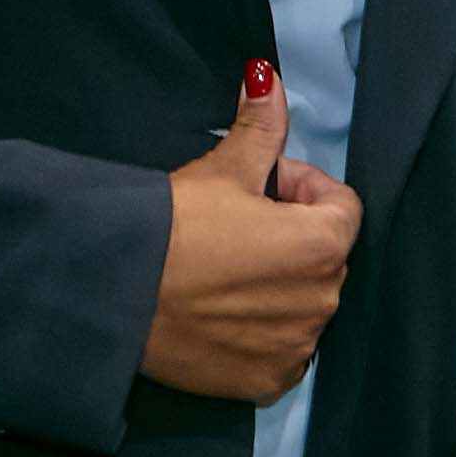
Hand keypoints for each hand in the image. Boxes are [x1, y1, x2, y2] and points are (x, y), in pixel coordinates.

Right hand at [140, 66, 358, 401]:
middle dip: (290, 235)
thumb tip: (269, 77)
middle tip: (233, 225)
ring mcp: (298, 345)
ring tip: (223, 270)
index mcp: (323, 243)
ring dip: (278, 284)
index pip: (340, 205)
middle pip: (324, 254)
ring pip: (304, 302)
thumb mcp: (221, 168)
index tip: (258, 187)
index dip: (300, 187)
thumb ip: (261, 127)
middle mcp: (325, 300)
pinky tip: (221, 313)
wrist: (115, 295)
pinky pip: (284, 348)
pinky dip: (263, 331)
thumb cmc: (172, 226)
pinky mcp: (268, 379)